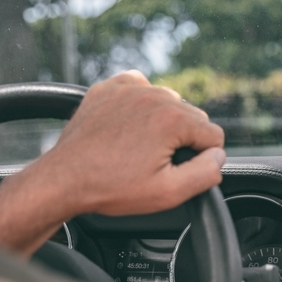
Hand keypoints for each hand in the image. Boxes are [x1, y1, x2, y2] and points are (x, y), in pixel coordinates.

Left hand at [0, 70, 225, 254]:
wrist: (62, 180)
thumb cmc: (110, 187)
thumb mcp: (168, 193)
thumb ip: (205, 173)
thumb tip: (219, 157)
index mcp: (173, 119)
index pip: (214, 135)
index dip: (201, 158)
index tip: (176, 170)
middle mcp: (155, 96)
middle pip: (193, 117)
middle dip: (182, 139)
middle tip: (154, 163)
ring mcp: (130, 89)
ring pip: (169, 102)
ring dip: (162, 122)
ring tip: (137, 147)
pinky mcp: (109, 88)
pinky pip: (141, 88)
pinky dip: (140, 104)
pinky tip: (129, 124)